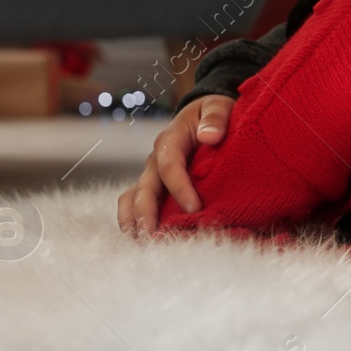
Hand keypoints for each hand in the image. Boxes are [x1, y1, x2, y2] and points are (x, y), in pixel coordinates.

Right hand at [117, 94, 232, 234]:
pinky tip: (145, 241)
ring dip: (134, 221)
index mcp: (170, 140)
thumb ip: (215, 118)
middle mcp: (156, 160)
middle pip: (145, 188)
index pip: (170, 166)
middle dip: (147, 213)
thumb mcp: (218, 106)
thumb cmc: (212, 112)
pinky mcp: (154, 186)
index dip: (180, 188)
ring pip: (132, 198)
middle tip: (155, 237)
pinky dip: (137, 221)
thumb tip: (210, 136)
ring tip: (143, 244)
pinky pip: (137, 203)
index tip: (195, 208)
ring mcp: (152, 174)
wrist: (203, 115)